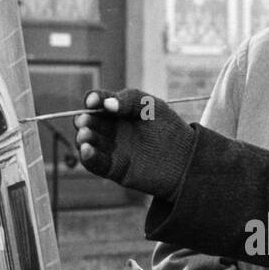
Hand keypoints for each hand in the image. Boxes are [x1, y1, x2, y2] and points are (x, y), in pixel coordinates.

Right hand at [72, 88, 195, 197]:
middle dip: (84, 121)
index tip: (93, 102)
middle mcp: (110, 129)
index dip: (92, 100)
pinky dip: (88, 157)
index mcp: (116, 111)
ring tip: (86, 135)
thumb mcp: (151, 106)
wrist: (185, 158)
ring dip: (83, 138)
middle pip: (88, 122)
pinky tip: (87, 150)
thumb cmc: (169, 128)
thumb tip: (106, 104)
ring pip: (87, 143)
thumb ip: (128, 100)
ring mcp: (110, 149)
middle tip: (86, 121)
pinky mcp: (114, 169)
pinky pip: (95, 164)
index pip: (97, 102)